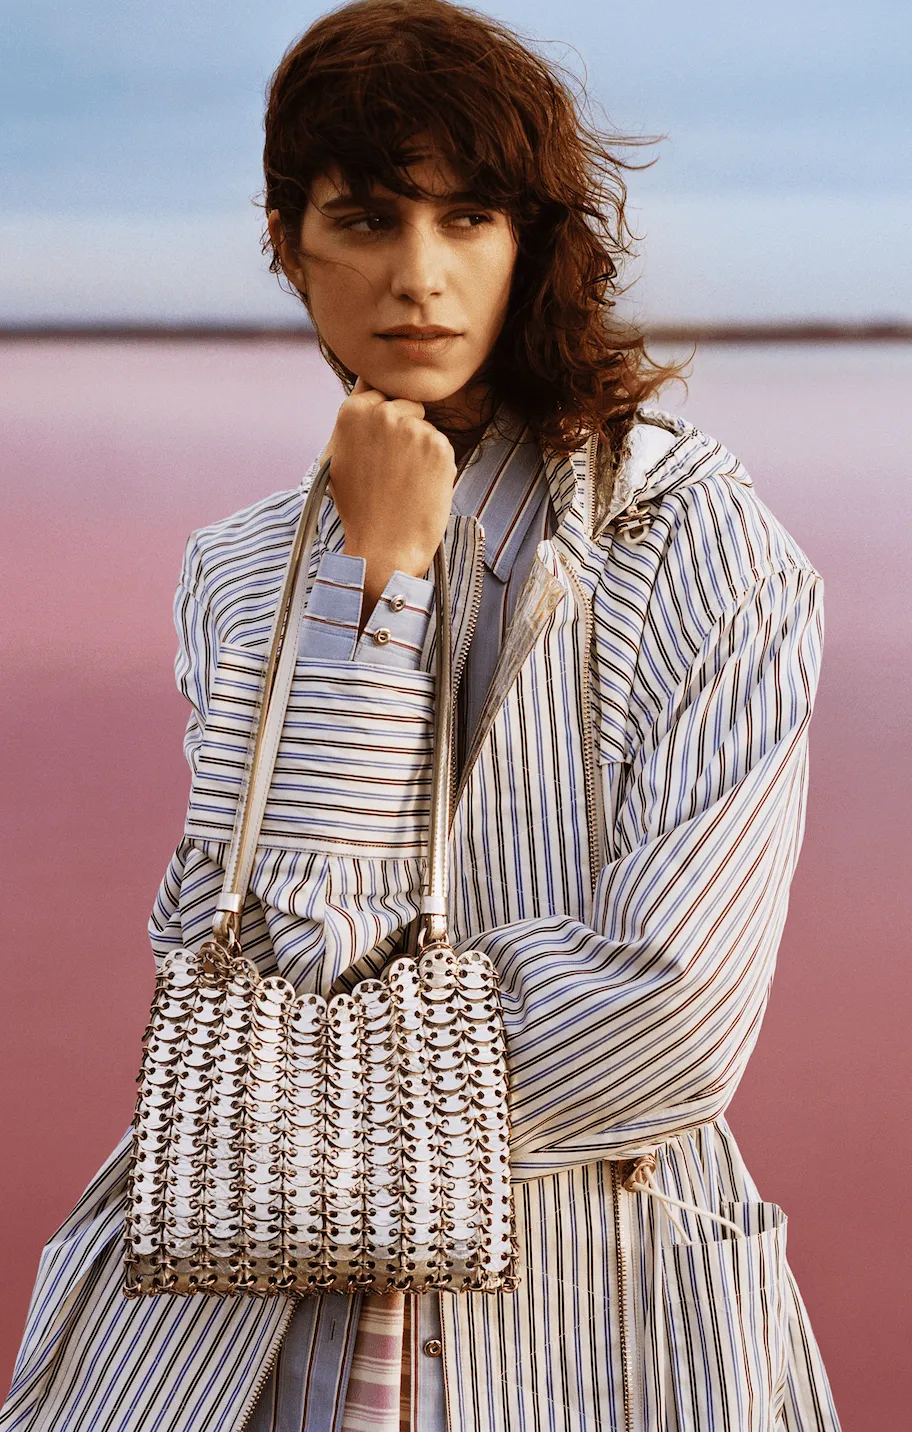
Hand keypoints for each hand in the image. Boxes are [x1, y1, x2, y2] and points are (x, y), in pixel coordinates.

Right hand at [322, 376, 455, 620]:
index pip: (381, 393)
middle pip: (408, 406)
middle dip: (405, 430)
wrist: (384, 547)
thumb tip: (370, 391)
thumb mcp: (338, 458)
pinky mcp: (439, 446)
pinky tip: (421, 487)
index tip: (381, 448)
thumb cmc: (359, 507)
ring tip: (404, 482)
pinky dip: (437, 465)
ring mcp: (413, 428)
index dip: (384, 423)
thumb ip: (354, 422)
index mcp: (353, 411)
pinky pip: (442, 445)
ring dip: (421, 449)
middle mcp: (383, 412)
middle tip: (393, 470)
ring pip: (426, 427)